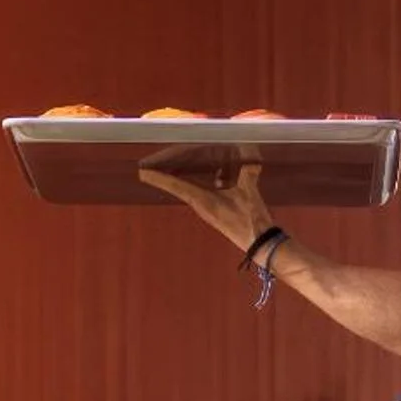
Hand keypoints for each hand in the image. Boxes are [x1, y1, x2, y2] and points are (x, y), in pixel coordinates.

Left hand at [140, 160, 276, 251]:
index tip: (141, 172)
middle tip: (151, 162)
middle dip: (165, 172)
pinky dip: (204, 178)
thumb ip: (248, 174)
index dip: (158, 178)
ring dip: (182, 174)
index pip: (175, 186)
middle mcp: (201, 204)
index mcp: (203, 200)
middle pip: (177, 184)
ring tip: (175, 161)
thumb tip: (250, 157)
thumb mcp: (249, 195)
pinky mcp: (215, 208)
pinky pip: (202, 190)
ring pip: (189, 186)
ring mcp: (207, 207)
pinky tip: (219, 173)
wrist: (258, 243)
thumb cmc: (251, 221)